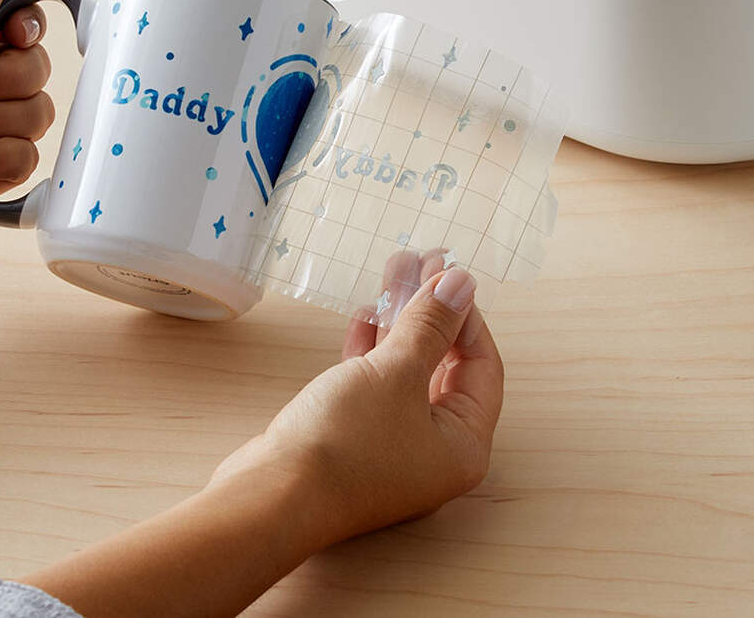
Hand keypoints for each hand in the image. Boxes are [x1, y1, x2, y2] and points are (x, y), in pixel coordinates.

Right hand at [221, 261, 502, 541]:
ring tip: (393, 267)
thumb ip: (433, 324)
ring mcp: (393, 445)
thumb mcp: (397, 371)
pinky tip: (365, 315)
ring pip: (407, 368)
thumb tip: (461, 282)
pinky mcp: (356, 438)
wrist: (271, 494)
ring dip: (400, 319)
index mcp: (463, 444)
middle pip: (445, 363)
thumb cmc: (346, 440)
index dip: (467, 315)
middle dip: (431, 309)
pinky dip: (373, 349)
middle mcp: (435, 449)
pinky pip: (376, 384)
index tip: (447, 274)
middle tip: (423, 259)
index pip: (482, 366)